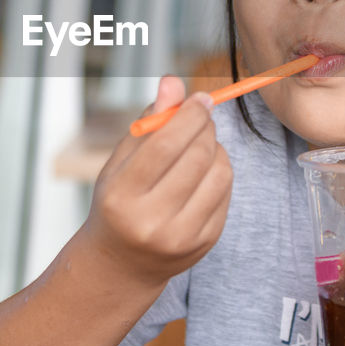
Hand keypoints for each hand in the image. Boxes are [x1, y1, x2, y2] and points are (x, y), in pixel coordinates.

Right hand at [79, 75, 232, 288]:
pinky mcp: (205, 243)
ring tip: (200, 145)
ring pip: (219, 173)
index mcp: (122, 196)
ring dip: (216, 148)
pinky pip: (226, 193)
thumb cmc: (118, 202)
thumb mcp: (121, 162)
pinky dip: (220, 172)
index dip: (189, 115)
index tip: (200, 98)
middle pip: (196, 156)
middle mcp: (151, 221)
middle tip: (201, 116)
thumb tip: (173, 80)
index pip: (165, 145)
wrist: (122, 265)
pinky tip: (204, 171)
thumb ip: (148, 122)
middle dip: (205, 127)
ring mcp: (181, 237)